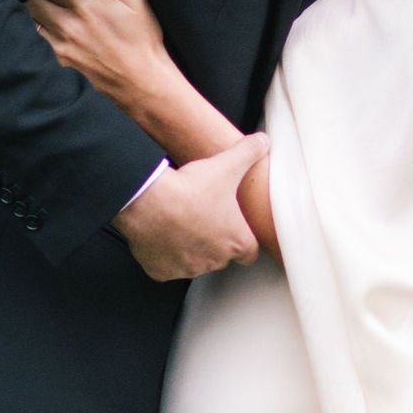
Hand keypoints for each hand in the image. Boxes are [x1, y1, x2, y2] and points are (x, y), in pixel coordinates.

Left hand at [29, 0, 168, 116]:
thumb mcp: (134, 0)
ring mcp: (60, 44)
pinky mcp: (61, 59)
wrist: (142, 82)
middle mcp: (66, 24)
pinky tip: (54, 20)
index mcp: (84, 5)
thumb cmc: (142, 39)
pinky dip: (43, 25)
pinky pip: (42, 36)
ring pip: (33, 17)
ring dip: (36, 5)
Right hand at [114, 135, 267, 280]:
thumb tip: (263, 140)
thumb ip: (249, 152)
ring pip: (193, 262)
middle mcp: (214, 260)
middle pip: (220, 257)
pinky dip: (163, 255)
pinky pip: (165, 267)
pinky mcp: (162, 271)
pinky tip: (160, 235)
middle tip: (202, 218)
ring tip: (179, 223)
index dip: (243, 240)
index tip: (234, 230)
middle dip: (213, 241)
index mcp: (236, 241)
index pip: (249, 252)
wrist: (149, 201)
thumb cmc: (189, 189)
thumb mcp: (226, 165)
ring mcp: (187, 268)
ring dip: (189, 248)